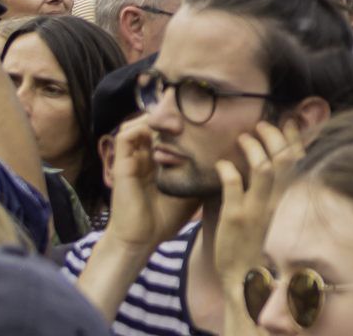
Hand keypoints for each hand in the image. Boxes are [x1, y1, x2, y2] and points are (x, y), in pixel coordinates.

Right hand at [104, 117, 197, 253]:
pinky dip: (140, 127)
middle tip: (190, 111)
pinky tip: (160, 133)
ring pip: (138, 123)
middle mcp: (145, 156)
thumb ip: (204, 172)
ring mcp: (133, 159)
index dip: (180, 119)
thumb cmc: (166, 218)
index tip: (201, 114)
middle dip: (169, 112)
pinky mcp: (122, 165)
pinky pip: (125, 136)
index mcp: (159, 160)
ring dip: (155, 117)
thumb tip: (230, 158)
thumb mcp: (193, 190)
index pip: (166, 130)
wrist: (142, 240)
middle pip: (153, 121)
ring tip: (176, 122)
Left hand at [213, 122, 301, 290]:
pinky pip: (232, 183)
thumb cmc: (266, 246)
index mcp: (293, 199)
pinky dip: (226, 168)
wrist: (248, 280)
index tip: (288, 121)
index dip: (295, 135)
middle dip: (273, 134)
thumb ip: (286, 191)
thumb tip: (286, 160)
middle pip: (283, 157)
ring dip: (252, 146)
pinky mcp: (235, 216)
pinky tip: (221, 164)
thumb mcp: (285, 217)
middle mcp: (280, 201)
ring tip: (243, 138)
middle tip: (261, 125)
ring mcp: (258, 208)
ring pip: (261, 166)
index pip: (300, 158)